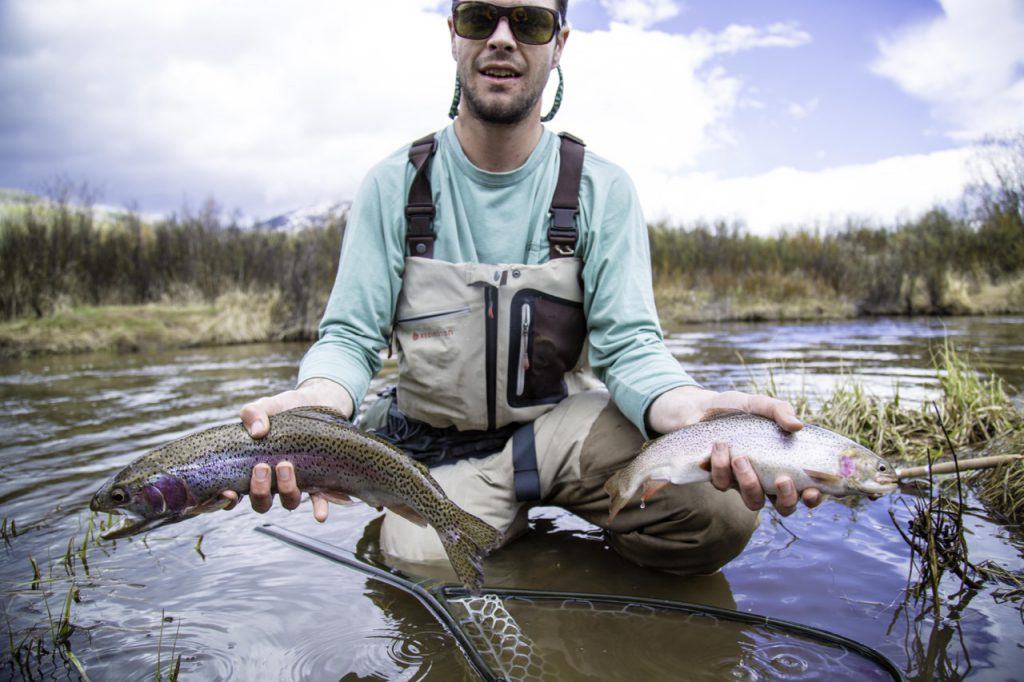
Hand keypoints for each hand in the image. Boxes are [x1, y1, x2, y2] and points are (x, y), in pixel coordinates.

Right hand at [221, 378, 354, 521]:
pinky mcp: (319, 479)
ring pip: (288, 502)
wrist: (316, 402)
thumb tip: (258, 431)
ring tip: (286, 466)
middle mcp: (272, 481)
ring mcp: (295, 482)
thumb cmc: (283, 410)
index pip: (234, 494)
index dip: (227, 500)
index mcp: (251, 469)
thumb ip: (253, 414)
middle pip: (261, 502)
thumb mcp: (264, 407)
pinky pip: (318, 499)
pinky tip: (319, 515)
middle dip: (259, 491)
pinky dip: (318, 507)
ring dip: (286, 491)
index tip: (228, 492)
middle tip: (262, 467)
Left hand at [647, 386, 821, 515]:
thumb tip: (797, 426)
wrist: (702, 408)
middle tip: (782, 480)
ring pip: (753, 501)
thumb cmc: (738, 409)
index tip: (812, 492)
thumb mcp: (760, 404)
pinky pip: (723, 484)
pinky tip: (719, 445)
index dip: (814, 498)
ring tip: (740, 457)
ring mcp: (743, 482)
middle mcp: (767, 479)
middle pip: (784, 507)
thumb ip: (780, 410)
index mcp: (784, 463)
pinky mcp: (720, 479)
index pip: (808, 490)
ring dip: (749, 482)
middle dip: (786, 498)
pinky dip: (720, 466)